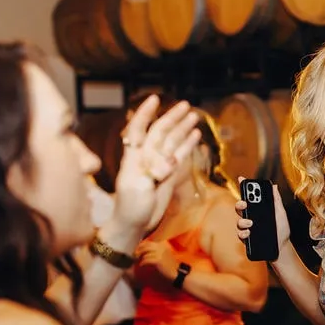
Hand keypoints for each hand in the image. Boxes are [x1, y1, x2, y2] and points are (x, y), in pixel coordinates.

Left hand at [112, 96, 201, 232]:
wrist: (133, 224)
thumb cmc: (129, 208)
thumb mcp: (138, 190)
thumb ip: (152, 174)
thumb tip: (170, 163)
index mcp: (134, 157)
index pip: (139, 129)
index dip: (145, 114)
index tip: (154, 99)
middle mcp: (146, 157)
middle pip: (160, 132)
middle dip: (172, 118)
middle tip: (186, 105)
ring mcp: (158, 165)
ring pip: (172, 142)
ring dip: (182, 128)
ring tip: (193, 115)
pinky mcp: (168, 174)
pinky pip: (180, 155)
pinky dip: (187, 144)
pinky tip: (195, 135)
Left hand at [134, 241, 179, 280]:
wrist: (179, 272)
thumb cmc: (172, 264)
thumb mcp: (165, 253)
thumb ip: (157, 250)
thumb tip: (145, 250)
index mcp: (163, 244)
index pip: (149, 241)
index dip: (142, 245)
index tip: (138, 249)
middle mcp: (162, 246)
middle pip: (146, 245)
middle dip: (138, 250)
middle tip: (135, 255)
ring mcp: (160, 253)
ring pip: (145, 252)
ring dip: (139, 256)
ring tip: (137, 260)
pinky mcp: (158, 260)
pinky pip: (146, 259)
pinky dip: (142, 262)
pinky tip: (141, 265)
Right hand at [235, 179, 290, 252]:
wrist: (282, 247)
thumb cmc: (281, 229)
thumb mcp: (280, 213)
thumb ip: (276, 200)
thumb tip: (274, 186)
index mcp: (257, 209)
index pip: (249, 197)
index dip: (244, 187)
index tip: (242, 178)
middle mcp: (250, 217)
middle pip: (240, 208)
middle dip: (240, 203)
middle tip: (245, 202)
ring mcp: (247, 228)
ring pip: (239, 222)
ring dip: (242, 221)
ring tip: (250, 222)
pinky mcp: (247, 239)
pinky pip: (241, 235)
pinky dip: (243, 233)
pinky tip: (248, 233)